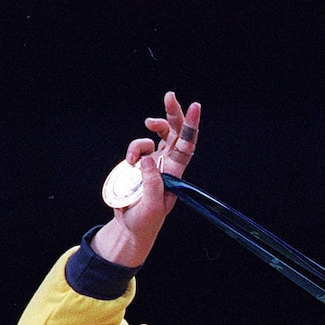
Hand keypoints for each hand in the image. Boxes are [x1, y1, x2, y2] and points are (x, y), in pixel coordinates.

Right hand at [92, 91, 201, 266]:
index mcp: (176, 173)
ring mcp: (154, 163)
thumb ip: (151, 183)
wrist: (129, 227)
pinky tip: (130, 164)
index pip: (187, 145)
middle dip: (173, 114)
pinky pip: (139, 147)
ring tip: (140, 143)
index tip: (194, 107)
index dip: (191, 126)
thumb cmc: (145, 221)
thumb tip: (148, 159)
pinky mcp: (140, 164)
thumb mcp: (151, 206)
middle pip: (175, 133)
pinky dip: (133, 150)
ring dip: (150, 131)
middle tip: (170, 96)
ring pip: (156, 136)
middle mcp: (168, 164)